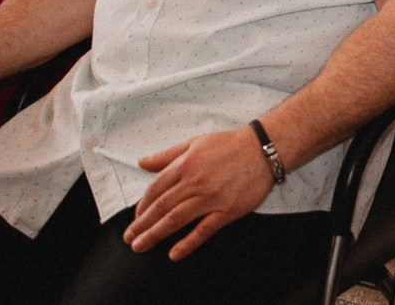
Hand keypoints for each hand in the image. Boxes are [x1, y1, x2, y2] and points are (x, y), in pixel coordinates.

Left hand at [128, 126, 275, 258]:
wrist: (265, 149)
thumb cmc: (231, 144)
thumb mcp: (195, 142)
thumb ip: (167, 155)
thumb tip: (143, 162)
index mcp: (186, 164)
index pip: (156, 190)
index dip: (142, 206)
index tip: (136, 217)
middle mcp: (195, 182)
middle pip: (161, 208)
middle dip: (142, 225)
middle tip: (129, 238)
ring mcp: (211, 197)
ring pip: (176, 219)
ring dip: (155, 234)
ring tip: (141, 246)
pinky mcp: (227, 210)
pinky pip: (204, 230)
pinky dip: (188, 243)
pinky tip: (174, 253)